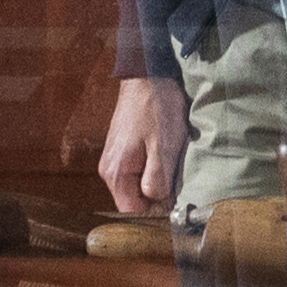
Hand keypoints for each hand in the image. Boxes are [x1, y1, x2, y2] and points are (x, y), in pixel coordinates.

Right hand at [99, 75, 189, 215]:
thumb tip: (156, 202)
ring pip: (136, 186)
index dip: (155, 211)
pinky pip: (137, 172)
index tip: (175, 201)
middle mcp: (109, 169)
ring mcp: (115, 159)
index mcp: (115, 173)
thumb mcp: (162, 147)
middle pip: (133, 200)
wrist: (147, 76)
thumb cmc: (155, 109)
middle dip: (156, 197)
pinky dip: (152, 170)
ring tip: (172, 166)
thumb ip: (157, 180)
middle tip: (177, 182)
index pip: (132, 211)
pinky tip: (165, 157)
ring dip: (156, 182)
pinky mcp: (123, 150)